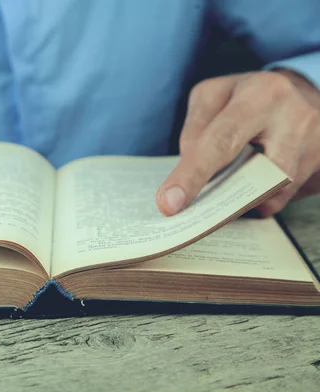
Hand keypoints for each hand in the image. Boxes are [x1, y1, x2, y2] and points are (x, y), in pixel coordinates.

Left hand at [157, 70, 319, 216]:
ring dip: (242, 200)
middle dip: (220, 201)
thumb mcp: (214, 96)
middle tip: (187, 217)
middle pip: (256, 174)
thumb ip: (196, 130)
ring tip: (220, 199)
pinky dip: (261, 200)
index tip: (169, 203)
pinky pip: (285, 198)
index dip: (192, 175)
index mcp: (263, 94)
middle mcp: (296, 118)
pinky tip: (249, 192)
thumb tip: (188, 172)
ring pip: (273, 193)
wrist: (305, 92)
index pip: (221, 141)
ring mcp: (316, 145)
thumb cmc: (249, 96)